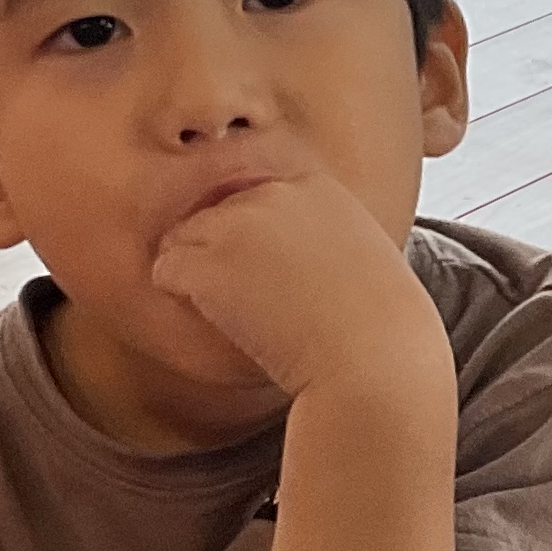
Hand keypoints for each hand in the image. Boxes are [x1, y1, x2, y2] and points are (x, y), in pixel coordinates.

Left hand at [150, 168, 449, 409]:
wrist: (375, 362)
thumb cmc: (384, 333)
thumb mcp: (370, 262)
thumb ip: (329, 243)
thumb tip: (299, 262)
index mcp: (319, 188)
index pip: (259, 197)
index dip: (258, 239)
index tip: (277, 275)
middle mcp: (274, 194)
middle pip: (218, 213)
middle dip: (224, 252)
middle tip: (251, 299)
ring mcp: (236, 225)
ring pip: (185, 238)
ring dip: (198, 274)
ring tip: (234, 314)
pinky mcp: (207, 263)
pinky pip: (168, 270)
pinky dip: (179, 296)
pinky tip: (216, 322)